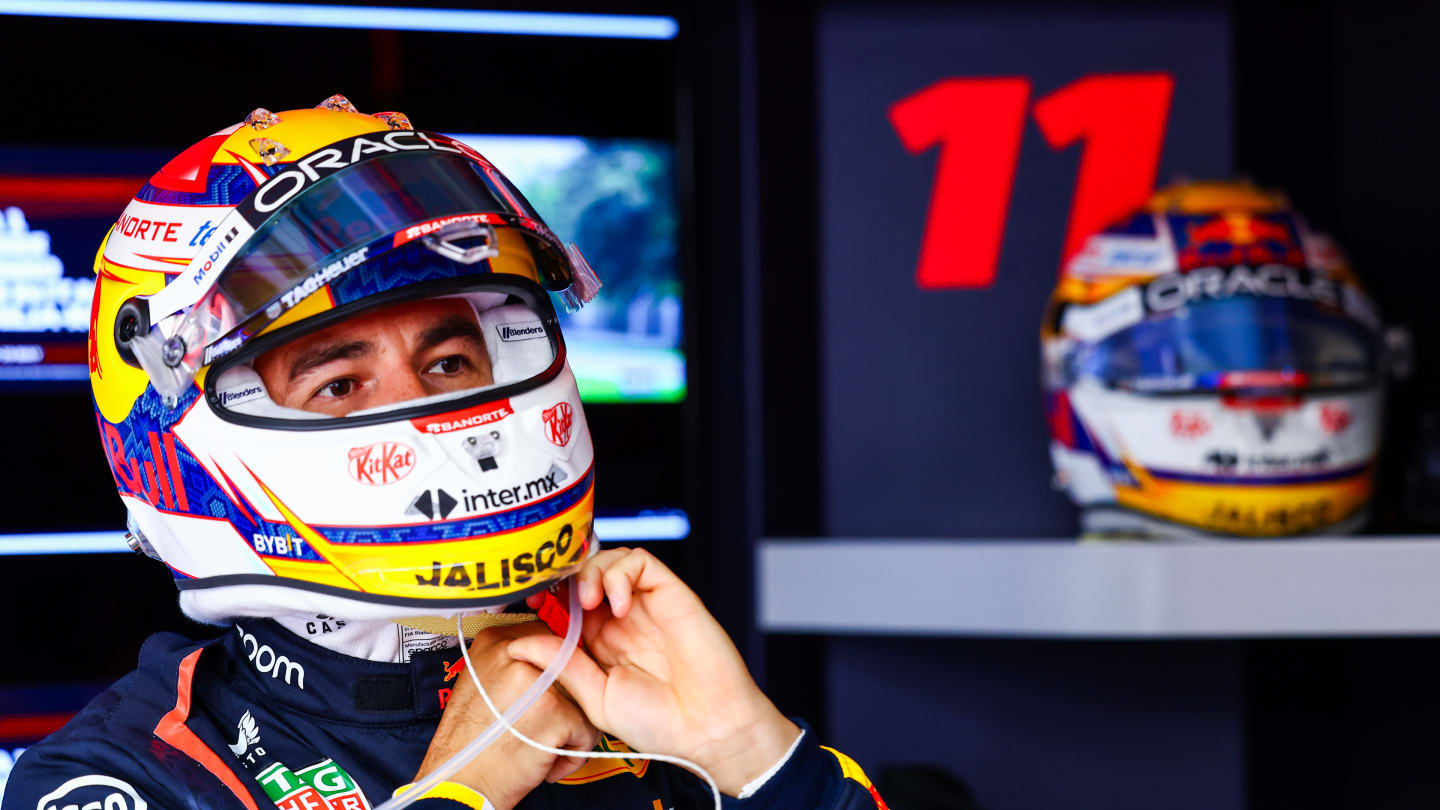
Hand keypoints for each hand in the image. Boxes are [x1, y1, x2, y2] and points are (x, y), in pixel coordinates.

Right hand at [414, 622, 600, 809]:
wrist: (459, 783)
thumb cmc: (471, 740)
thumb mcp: (479, 682)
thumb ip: (511, 661)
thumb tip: (551, 653)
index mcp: (496, 640)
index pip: (548, 639)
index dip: (551, 674)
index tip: (537, 697)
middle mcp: (517, 652)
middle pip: (570, 666)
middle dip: (565, 699)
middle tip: (536, 724)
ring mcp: (537, 680)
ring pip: (584, 697)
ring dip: (571, 726)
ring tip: (541, 743)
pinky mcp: (555, 711)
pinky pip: (587, 729)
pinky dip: (572, 753)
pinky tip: (544, 761)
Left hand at [509, 547, 800, 796]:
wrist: (708, 728)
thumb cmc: (660, 723)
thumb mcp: (596, 698)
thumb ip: (562, 665)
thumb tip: (519, 643)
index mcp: (600, 644)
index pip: (566, 604)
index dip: (547, 598)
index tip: (529, 603)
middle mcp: (621, 620)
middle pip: (585, 576)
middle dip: (564, 580)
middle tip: (554, 598)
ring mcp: (645, 605)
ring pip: (610, 561)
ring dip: (592, 572)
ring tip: (590, 602)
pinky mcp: (670, 592)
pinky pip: (640, 562)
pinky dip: (620, 573)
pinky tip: (618, 603)